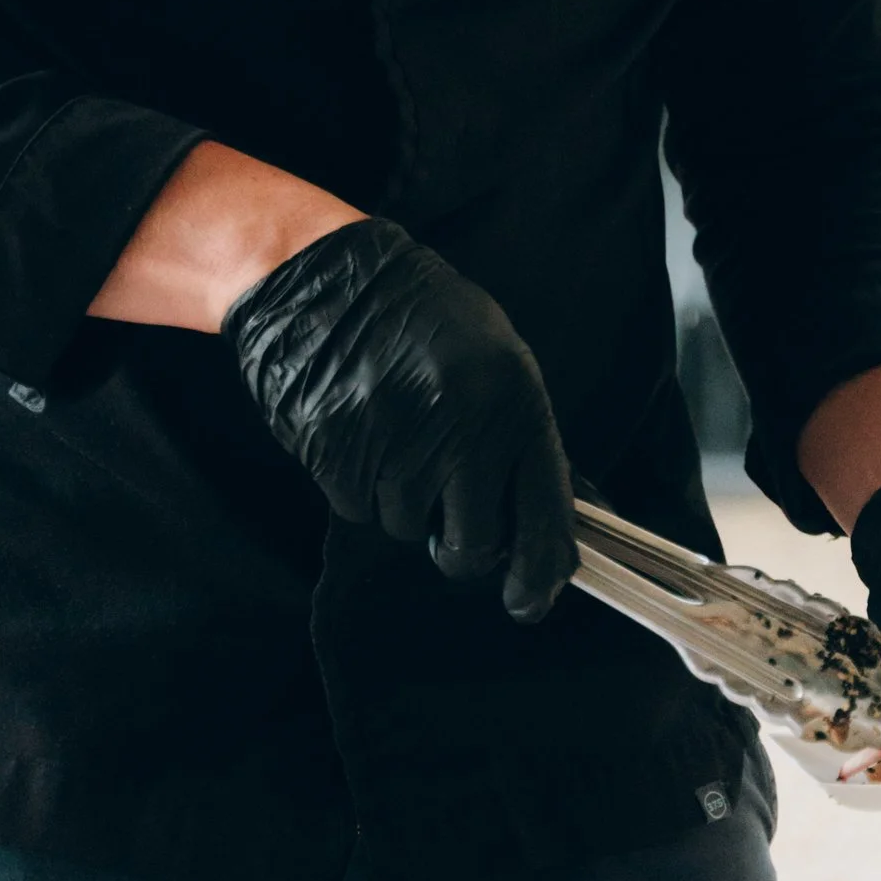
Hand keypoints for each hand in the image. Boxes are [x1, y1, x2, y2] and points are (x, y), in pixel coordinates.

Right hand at [223, 218, 577, 621]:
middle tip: (446, 519)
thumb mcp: (497, 361)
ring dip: (403, 502)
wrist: (326, 280)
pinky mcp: (340, 456)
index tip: (531, 600)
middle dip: (462, 547)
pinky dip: (359, 486)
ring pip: (409, 529)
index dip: (541, 571)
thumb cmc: (422, 319)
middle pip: (474, 545)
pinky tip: (359, 434)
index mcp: (514, 402)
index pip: (545, 514)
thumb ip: (521, 438)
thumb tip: (555, 515)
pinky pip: (358, 508)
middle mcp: (462, 429)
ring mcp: (398, 445)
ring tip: (394, 438)